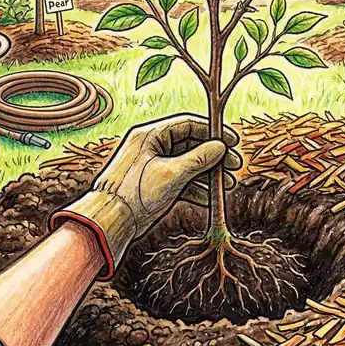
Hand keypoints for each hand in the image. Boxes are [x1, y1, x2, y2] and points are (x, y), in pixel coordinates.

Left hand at [50, 114, 241, 277]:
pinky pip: (180, 181)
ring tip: (226, 185)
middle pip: (190, 145)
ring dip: (207, 174)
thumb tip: (221, 147)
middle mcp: (152, 147)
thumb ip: (199, 159)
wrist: (109, 221)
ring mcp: (153, 166)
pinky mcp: (153, 185)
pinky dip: (195, 188)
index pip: (188, 125)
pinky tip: (210, 198)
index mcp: (151, 135)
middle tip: (235, 167)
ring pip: (187, 165)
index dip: (213, 133)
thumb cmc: (136, 192)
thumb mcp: (172, 174)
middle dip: (214, 157)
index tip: (233, 143)